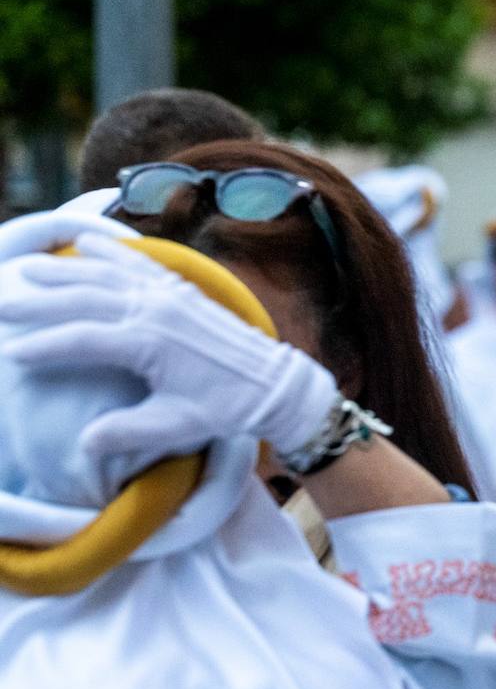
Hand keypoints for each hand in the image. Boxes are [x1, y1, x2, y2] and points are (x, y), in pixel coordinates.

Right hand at [0, 233, 338, 458]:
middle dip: (40, 300)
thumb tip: (87, 444)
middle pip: (84, 298)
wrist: (276, 384)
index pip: (81, 339)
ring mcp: (170, 295)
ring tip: (30, 267)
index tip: (10, 353)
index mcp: (149, 343)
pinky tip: (88, 243)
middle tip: (2, 302)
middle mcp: (155, 310)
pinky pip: (140, 264)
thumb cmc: (227, 408)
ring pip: (107, 274)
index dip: (43, 346)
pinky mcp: (183, 290)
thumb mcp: (179, 426)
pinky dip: (112, 251)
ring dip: (67, 269)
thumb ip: (131, 432)